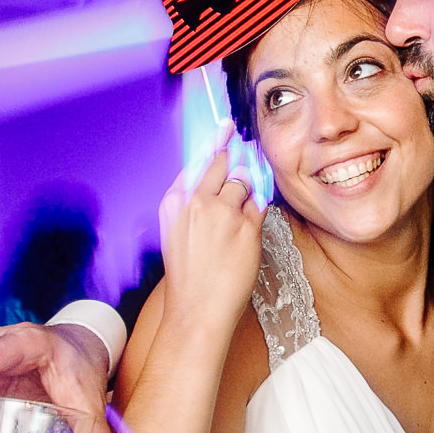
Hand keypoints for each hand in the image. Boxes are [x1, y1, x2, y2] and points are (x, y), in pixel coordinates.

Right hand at [157, 123, 264, 334]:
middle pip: (223, 164)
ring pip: (244, 182)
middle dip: (235, 159)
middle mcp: (196, 202)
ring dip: (247, 192)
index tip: (225, 125)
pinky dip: (258, 208)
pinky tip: (249, 225)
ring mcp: (223, 213)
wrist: (197, 307)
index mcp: (173, 202)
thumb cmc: (188, 273)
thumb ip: (189, 201)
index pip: (196, 161)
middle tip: (244, 154)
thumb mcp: (175, 230)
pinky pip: (260, 203)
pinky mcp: (246, 226)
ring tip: (237, 218)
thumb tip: (211, 176)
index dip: (214, 141)